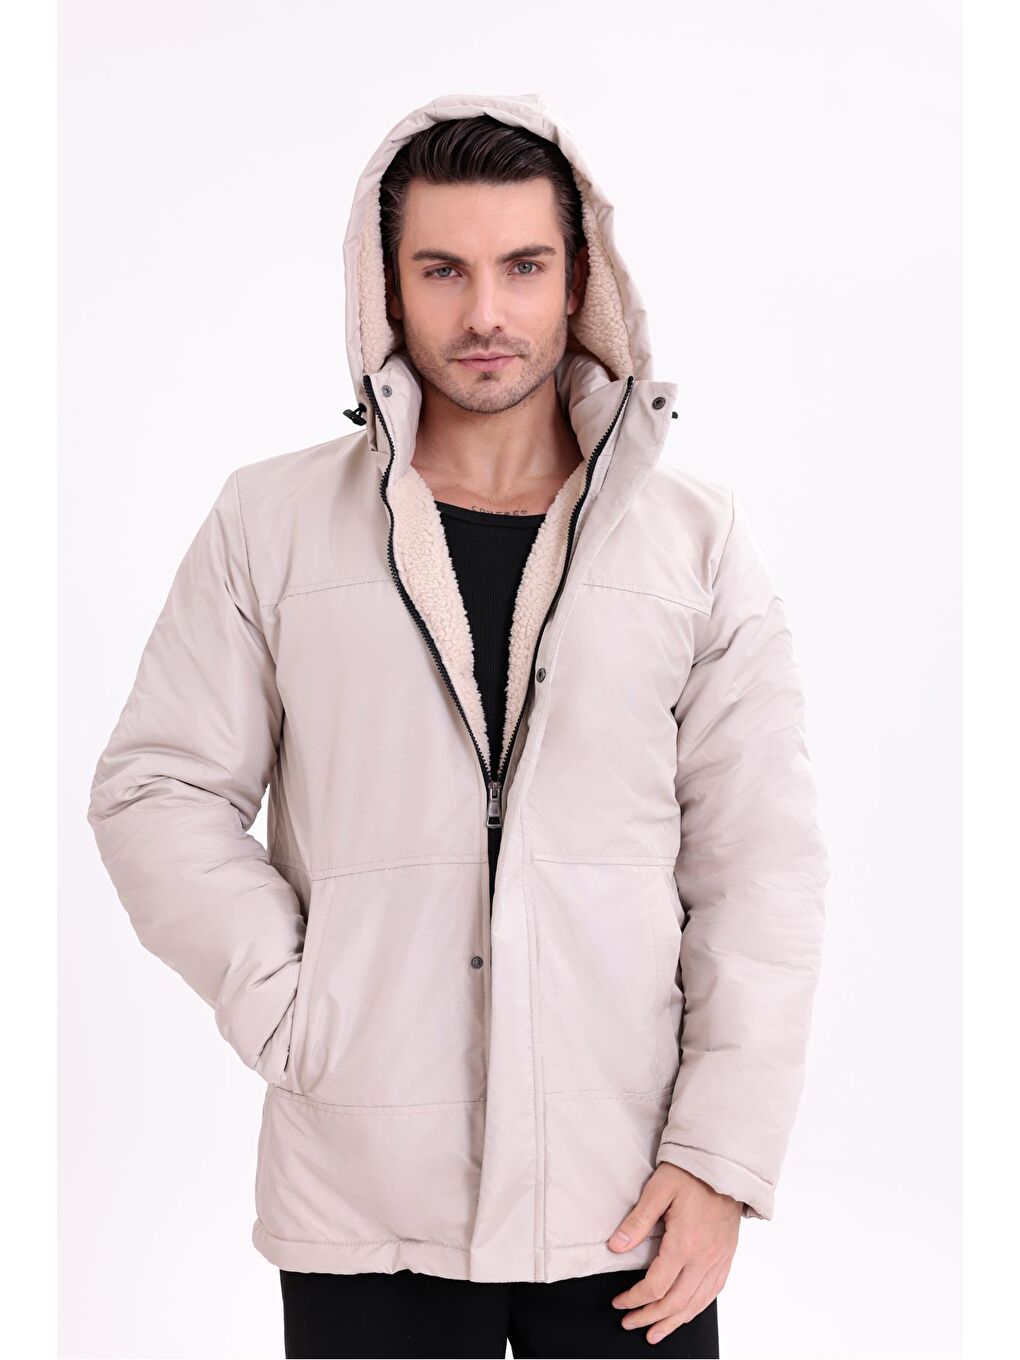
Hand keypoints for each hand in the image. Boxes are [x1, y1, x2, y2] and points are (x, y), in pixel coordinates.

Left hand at [605, 1163, 740, 1343]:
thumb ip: (637, 1221)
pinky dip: (697, 1308)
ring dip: (674, 1321)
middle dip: (650, 1317)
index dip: (635, 1299)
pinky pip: (713, 1292)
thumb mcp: (658, 1189)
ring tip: (656, 1332)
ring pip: (696, 1304)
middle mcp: (705, 1258)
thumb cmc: (690, 1173)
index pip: (656, 1286)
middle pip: (675, 1302)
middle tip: (630, 1324)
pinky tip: (686, 1312)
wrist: (725, 1164)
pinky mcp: (727, 1256)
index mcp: (686, 1243)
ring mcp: (719, 1259)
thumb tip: (616, 1246)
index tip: (619, 1303)